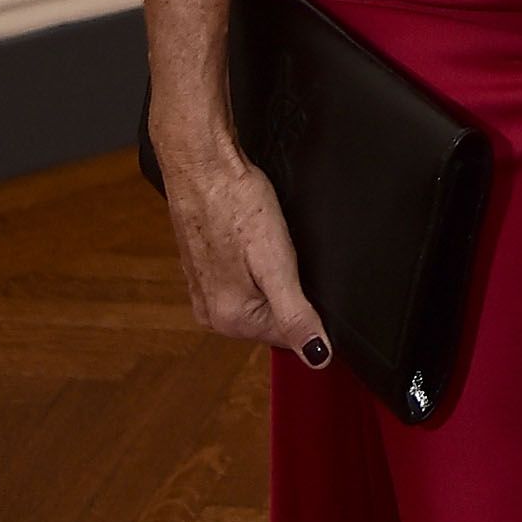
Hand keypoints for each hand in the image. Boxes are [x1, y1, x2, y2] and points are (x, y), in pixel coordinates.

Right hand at [150, 118, 330, 365]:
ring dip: (273, 273)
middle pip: (275, 317)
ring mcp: (204, 290)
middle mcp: (212, 312)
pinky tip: (256, 236)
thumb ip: (297, 315)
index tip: (304, 270)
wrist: (203, 163)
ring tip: (267, 239)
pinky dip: (257, 262)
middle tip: (284, 248)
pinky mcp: (204, 268)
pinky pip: (245, 279)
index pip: (291, 336)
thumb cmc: (236, 204)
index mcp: (230, 319)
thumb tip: (318, 358)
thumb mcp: (277, 263)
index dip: (310, 305)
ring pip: (261, 296)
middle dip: (290, 287)